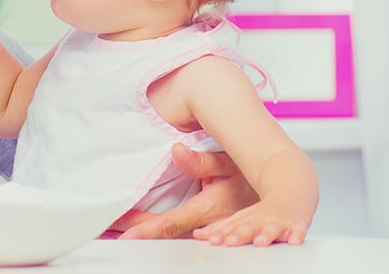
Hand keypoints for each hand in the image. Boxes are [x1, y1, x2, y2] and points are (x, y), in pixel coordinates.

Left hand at [114, 143, 258, 239]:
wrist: (275, 189)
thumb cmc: (248, 174)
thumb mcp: (226, 161)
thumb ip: (199, 161)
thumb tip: (175, 151)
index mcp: (207, 208)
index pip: (169, 223)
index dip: (146, 230)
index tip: (126, 236)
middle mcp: (206, 224)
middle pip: (165, 233)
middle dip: (138, 232)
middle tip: (113, 229)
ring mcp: (208, 229)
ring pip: (172, 235)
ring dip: (147, 231)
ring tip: (122, 228)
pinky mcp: (209, 228)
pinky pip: (180, 232)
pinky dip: (160, 230)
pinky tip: (148, 227)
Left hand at [192, 194, 309, 246]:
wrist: (292, 188)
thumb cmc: (263, 209)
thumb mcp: (239, 214)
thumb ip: (220, 226)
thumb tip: (197, 235)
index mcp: (245, 215)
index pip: (231, 224)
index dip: (221, 232)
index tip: (211, 239)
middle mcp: (261, 217)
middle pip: (249, 226)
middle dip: (240, 234)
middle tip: (230, 242)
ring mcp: (278, 221)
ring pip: (271, 227)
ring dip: (266, 234)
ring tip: (260, 241)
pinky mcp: (296, 225)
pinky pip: (297, 230)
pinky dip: (296, 234)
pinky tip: (294, 240)